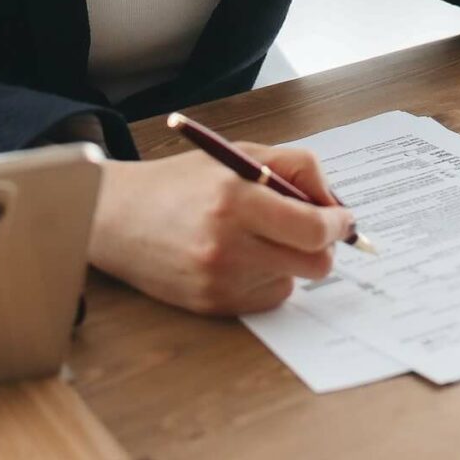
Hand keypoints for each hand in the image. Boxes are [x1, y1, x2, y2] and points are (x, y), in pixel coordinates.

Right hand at [88, 141, 354, 315]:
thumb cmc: (181, 183)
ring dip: (290, 262)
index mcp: (235, 199)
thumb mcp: (237, 154)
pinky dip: (267, 279)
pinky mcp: (212, 305)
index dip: (337, 225)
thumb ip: (295, 167)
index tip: (342, 219)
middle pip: (315, 264)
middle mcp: (227, 244)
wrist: (117, 217)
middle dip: (323, 246)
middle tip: (313, 230)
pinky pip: (267, 298)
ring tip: (259, 238)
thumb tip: (334, 202)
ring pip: (293, 282)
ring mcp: (219, 280)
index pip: (312, 228)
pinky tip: (240, 258)